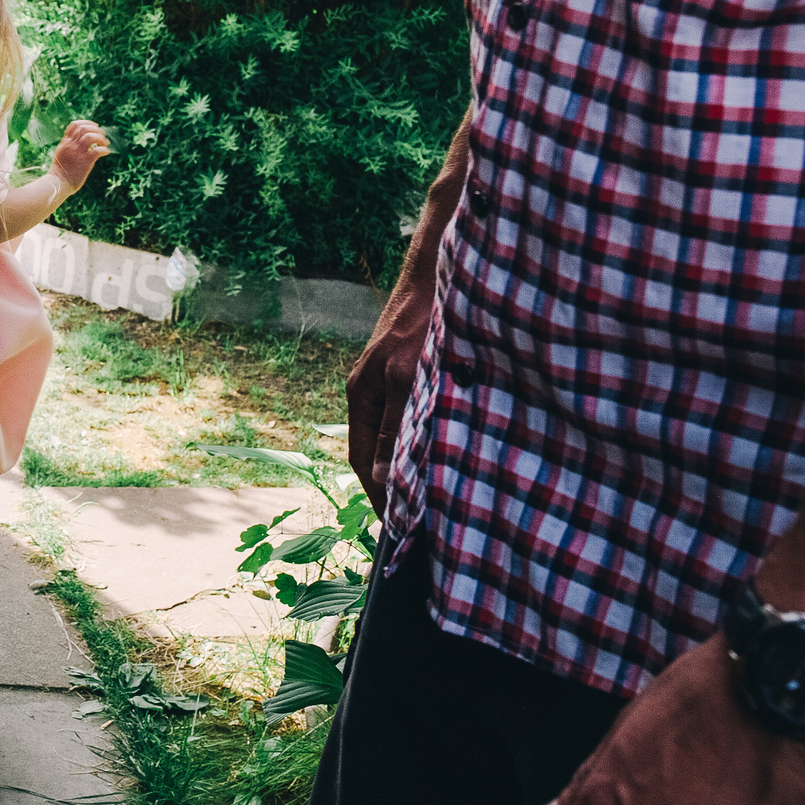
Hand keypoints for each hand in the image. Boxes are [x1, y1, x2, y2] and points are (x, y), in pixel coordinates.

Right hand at [50, 120, 110, 192]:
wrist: (57, 184)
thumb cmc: (59, 173)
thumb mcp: (61, 155)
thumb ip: (69, 148)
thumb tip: (79, 145)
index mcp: (65, 143)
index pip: (75, 125)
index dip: (86, 123)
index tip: (94, 126)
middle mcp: (71, 145)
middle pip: (84, 128)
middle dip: (96, 129)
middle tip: (102, 136)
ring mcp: (78, 153)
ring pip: (91, 136)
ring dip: (101, 138)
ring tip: (105, 143)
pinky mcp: (85, 162)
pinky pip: (98, 150)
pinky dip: (104, 149)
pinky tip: (106, 152)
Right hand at [345, 288, 429, 511]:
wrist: (437, 276)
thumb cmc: (418, 323)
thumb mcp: (406, 377)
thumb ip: (395, 425)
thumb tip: (384, 477)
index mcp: (360, 396)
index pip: (363, 461)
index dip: (379, 495)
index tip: (398, 528)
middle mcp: (370, 393)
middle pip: (377, 452)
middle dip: (393, 487)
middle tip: (418, 521)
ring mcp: (388, 382)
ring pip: (396, 436)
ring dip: (410, 465)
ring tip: (433, 495)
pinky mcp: (410, 374)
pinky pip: (412, 419)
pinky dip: (422, 442)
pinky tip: (443, 451)